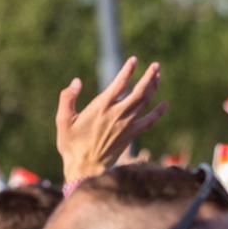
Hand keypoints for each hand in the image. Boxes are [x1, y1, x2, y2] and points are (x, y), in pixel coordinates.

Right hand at [55, 57, 166, 183]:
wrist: (85, 168)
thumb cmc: (71, 144)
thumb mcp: (62, 120)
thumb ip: (67, 98)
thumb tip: (76, 81)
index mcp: (101, 107)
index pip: (119, 83)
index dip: (128, 70)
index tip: (134, 60)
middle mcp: (117, 114)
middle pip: (139, 91)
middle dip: (149, 76)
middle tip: (156, 65)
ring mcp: (126, 125)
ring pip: (145, 103)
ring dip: (153, 88)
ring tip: (157, 76)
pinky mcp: (131, 135)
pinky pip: (149, 121)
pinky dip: (158, 112)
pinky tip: (165, 104)